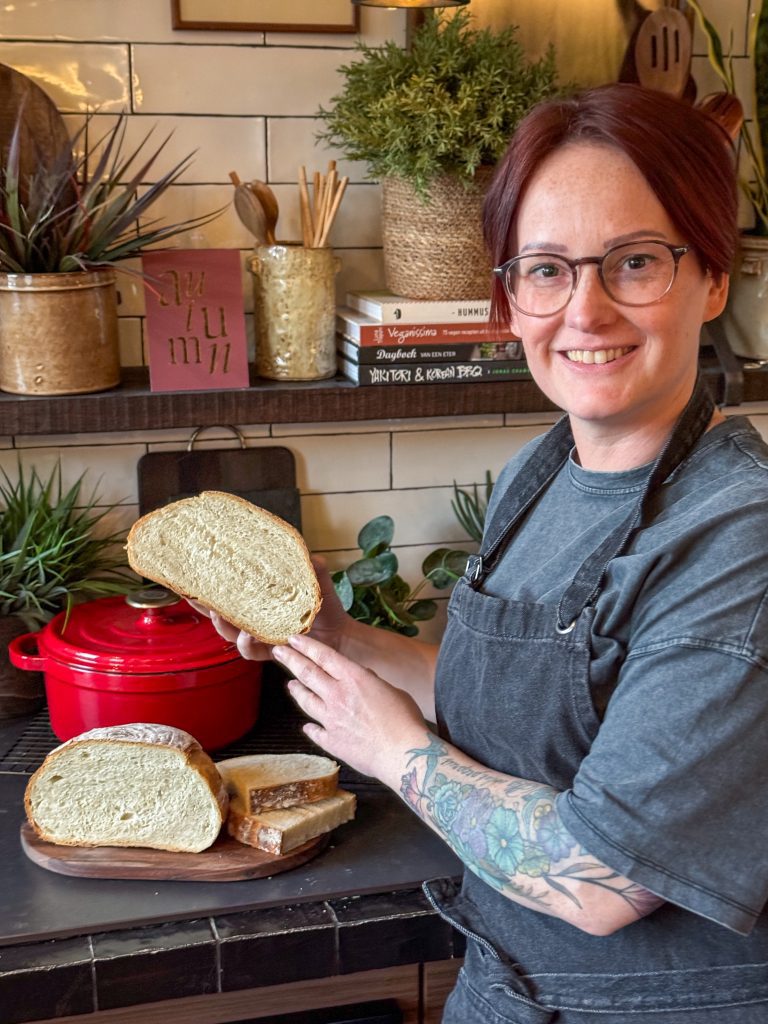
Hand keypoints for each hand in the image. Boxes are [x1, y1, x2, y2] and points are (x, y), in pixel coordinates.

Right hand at [187, 555, 349, 662]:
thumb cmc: (324, 608)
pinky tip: (249, 634)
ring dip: (223, 626)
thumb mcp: (316, 582)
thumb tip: (309, 552)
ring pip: (231, 635)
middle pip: (220, 616)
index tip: (189, 581)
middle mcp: (254, 621)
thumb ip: (311, 567)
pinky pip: (251, 651)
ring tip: (220, 615)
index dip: (207, 590)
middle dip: (205, 609)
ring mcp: (261, 638)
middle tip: (197, 598)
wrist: (340, 635)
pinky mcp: (270, 651)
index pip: (227, 596)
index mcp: (259, 602)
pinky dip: (247, 643)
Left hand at [273, 632, 427, 786]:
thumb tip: (363, 676)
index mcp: (354, 679)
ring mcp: (331, 719)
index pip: (324, 656)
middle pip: (308, 674)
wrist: (402, 753)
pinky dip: (310, 727)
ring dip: (297, 691)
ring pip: (306, 701)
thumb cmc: (405, 720)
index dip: (307, 646)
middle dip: (291, 660)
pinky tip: (307, 726)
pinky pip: (315, 731)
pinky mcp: (331, 741)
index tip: (293, 638)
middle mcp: (337, 696)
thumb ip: (373, 682)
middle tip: (278, 652)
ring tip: (290, 685)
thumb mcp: (392, 690)